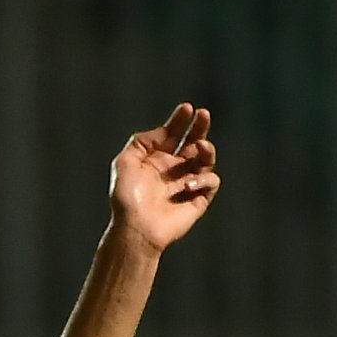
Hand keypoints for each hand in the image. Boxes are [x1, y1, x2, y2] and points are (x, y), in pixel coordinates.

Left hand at [108, 104, 218, 252]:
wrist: (136, 228)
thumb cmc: (126, 199)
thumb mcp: (125, 162)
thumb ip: (141, 141)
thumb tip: (162, 130)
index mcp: (156, 160)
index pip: (173, 135)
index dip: (180, 120)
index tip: (186, 109)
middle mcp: (173, 169)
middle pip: (193, 141)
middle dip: (200, 127)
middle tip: (203, 115)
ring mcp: (187, 183)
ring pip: (206, 158)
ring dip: (206, 149)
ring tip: (200, 146)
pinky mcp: (198, 199)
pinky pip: (211, 181)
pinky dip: (203, 178)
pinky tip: (188, 184)